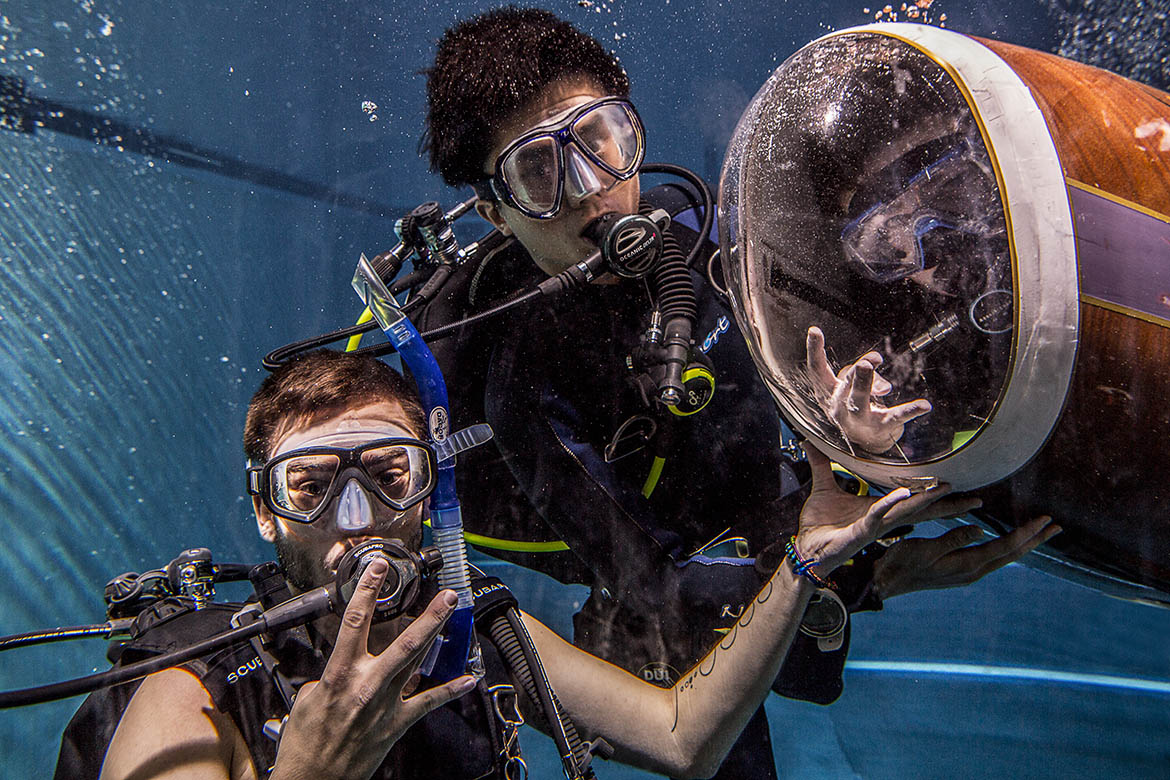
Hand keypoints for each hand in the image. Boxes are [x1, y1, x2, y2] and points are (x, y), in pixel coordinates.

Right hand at [271, 559, 475, 779]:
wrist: (313, 779)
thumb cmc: (305, 741)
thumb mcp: (308, 698)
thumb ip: (331, 675)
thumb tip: (344, 665)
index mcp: (339, 674)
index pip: (355, 623)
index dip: (367, 591)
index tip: (377, 570)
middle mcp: (366, 685)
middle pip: (403, 642)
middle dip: (428, 615)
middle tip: (446, 595)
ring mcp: (385, 704)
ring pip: (418, 663)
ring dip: (438, 637)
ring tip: (453, 615)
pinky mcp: (396, 724)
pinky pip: (428, 703)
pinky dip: (449, 690)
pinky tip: (467, 679)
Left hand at [793, 445, 982, 574]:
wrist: (805, 548)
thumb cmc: (820, 524)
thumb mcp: (824, 488)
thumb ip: (821, 464)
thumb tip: (811, 441)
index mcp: (878, 508)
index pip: (912, 499)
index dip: (933, 493)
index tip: (956, 484)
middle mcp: (882, 517)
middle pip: (920, 509)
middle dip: (946, 504)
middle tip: (974, 498)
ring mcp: (874, 525)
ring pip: (906, 511)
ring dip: (926, 499)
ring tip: (947, 488)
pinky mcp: (861, 531)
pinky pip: (878, 515)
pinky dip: (890, 504)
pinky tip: (903, 494)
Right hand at [806, 326, 930, 452]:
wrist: (865, 443)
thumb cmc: (856, 406)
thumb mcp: (854, 388)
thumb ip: (865, 379)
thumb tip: (882, 387)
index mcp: (829, 393)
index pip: (817, 371)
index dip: (814, 351)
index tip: (814, 330)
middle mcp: (839, 407)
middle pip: (844, 386)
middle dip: (856, 373)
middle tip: (868, 360)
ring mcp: (858, 419)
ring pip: (860, 400)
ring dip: (866, 384)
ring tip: (872, 367)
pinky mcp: (881, 427)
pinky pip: (896, 416)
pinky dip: (910, 410)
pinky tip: (924, 405)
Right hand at [872, 516, 1061, 600]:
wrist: (885, 582)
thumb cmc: (900, 563)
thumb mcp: (924, 548)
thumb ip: (953, 540)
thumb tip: (980, 530)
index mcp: (966, 565)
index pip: (1004, 547)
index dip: (1025, 533)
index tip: (1044, 520)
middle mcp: (972, 571)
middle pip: (1012, 554)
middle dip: (1034, 540)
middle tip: (1055, 527)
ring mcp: (968, 573)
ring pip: (1005, 557)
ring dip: (1025, 544)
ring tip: (1040, 534)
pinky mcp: (961, 571)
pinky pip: (994, 557)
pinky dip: (1009, 547)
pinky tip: (1010, 543)